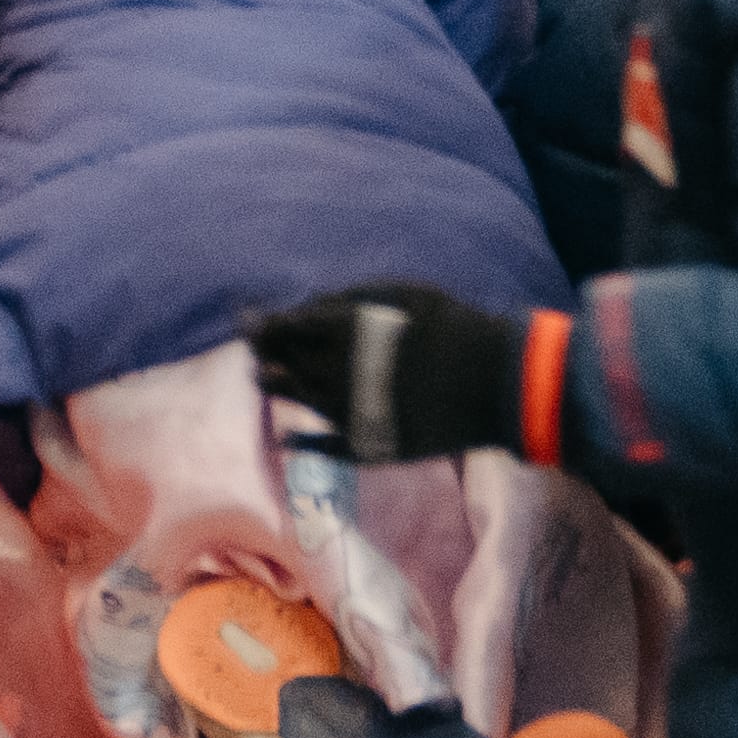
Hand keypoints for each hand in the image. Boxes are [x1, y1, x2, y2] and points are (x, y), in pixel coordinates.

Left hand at [246, 282, 541, 464]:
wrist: (490, 383)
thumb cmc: (448, 325)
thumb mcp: (401, 292)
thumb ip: (349, 297)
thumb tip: (310, 306)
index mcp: (342, 331)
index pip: (283, 328)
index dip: (261, 323)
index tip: (248, 319)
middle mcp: (335, 373)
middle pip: (283, 363)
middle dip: (263, 352)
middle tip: (252, 344)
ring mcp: (349, 414)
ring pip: (295, 399)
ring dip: (273, 385)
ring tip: (260, 376)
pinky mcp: (365, 446)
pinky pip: (321, 446)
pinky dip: (299, 439)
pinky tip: (284, 435)